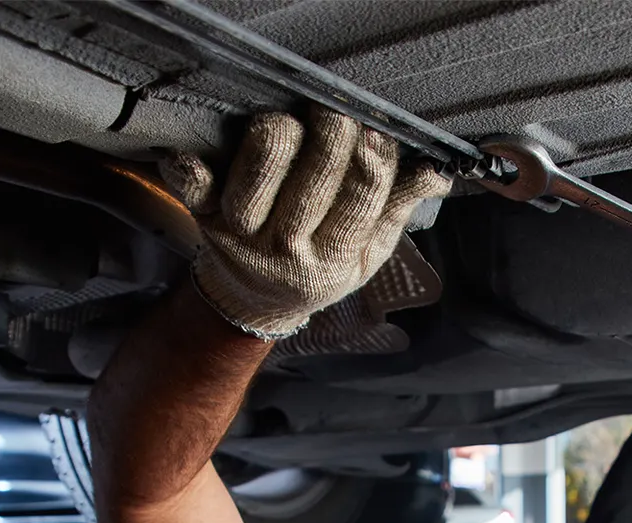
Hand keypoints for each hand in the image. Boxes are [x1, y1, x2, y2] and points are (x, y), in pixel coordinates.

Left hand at [164, 108, 451, 339]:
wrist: (256, 301)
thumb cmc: (320, 267)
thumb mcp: (367, 254)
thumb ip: (398, 209)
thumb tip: (437, 171)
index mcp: (332, 257)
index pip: (359, 201)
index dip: (370, 161)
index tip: (376, 132)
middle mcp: (285, 247)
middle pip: (312, 180)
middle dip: (330, 135)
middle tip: (336, 112)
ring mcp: (241, 231)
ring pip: (258, 172)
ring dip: (277, 137)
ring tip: (292, 123)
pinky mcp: (204, 213)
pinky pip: (195, 183)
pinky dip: (193, 166)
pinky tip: (201, 152)